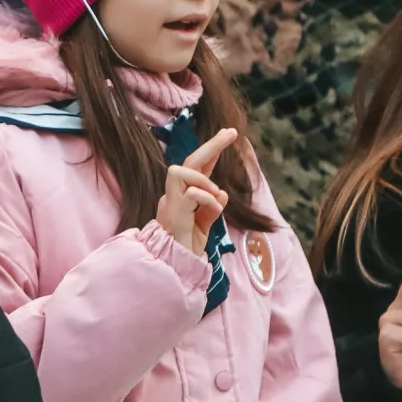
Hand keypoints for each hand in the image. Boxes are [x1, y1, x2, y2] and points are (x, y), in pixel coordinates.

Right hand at [153, 127, 234, 254]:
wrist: (174, 268)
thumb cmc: (186, 249)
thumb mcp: (204, 227)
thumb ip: (212, 209)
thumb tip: (223, 192)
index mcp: (181, 196)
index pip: (196, 168)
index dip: (212, 151)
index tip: (229, 134)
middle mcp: (172, 195)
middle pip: (188, 161)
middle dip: (211, 145)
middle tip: (230, 134)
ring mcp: (170, 202)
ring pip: (181, 170)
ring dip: (203, 178)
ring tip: (216, 193)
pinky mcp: (173, 212)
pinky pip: (191, 194)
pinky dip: (207, 198)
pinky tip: (216, 209)